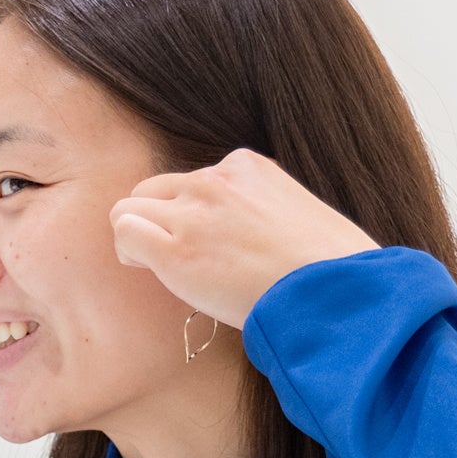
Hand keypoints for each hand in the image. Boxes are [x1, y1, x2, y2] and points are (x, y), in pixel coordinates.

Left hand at [110, 149, 378, 327]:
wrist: (332, 290)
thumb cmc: (327, 267)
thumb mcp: (298, 216)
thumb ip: (263, 213)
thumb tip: (249, 240)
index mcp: (246, 167)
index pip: (196, 181)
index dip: (194, 215)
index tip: (212, 244)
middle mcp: (214, 179)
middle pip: (156, 189)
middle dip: (159, 221)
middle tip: (178, 256)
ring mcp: (193, 212)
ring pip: (130, 208)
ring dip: (138, 236)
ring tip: (161, 266)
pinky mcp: (176, 249)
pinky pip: (124, 231)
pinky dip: (129, 251)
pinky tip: (149, 270)